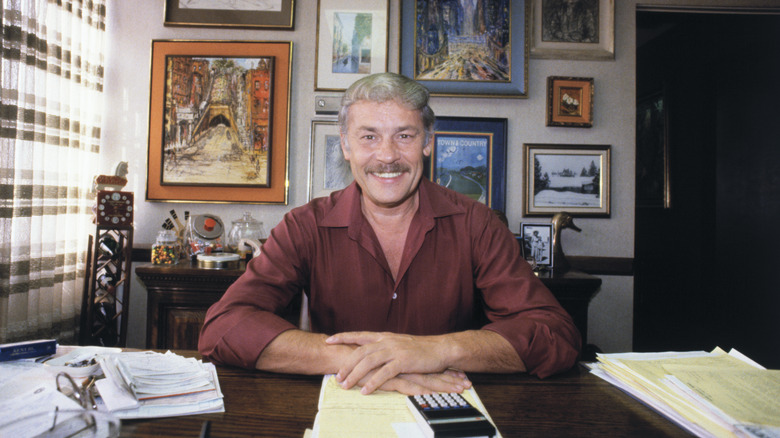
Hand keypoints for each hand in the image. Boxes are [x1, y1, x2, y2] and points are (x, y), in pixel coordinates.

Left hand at [327, 331, 461, 393]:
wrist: (440, 348)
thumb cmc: (420, 349)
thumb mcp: (399, 343)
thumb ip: (385, 347)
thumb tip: (371, 352)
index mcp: (385, 336)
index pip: (360, 335)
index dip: (343, 336)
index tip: (329, 339)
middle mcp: (387, 341)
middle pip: (361, 351)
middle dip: (346, 364)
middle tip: (336, 376)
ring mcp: (395, 350)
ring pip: (369, 361)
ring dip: (355, 374)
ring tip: (345, 385)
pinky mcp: (404, 361)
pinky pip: (384, 373)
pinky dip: (373, 382)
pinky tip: (366, 391)